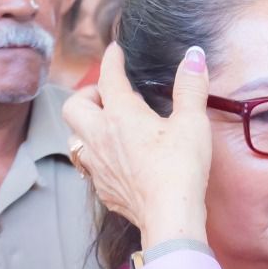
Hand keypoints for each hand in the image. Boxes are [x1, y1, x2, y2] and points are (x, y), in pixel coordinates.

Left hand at [63, 42, 211, 247]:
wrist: (169, 217)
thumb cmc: (180, 168)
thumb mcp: (192, 122)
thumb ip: (190, 87)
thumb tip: (194, 56)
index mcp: (120, 115)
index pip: (108, 77)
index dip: (112, 59)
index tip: (116, 51)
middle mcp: (100, 138)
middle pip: (73, 107)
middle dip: (87, 95)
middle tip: (107, 95)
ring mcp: (97, 166)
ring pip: (75, 139)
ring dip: (87, 128)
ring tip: (109, 128)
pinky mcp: (104, 190)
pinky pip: (90, 168)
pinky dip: (98, 157)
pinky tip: (118, 161)